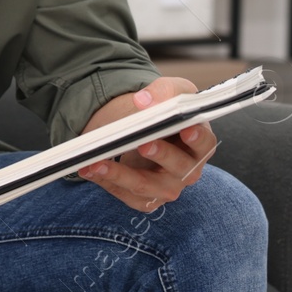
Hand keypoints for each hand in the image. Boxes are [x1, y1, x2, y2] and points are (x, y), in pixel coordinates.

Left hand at [75, 77, 218, 211]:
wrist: (148, 131)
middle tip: (142, 143)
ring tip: (97, 161)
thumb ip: (163, 91)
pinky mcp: (145, 199)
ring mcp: (166, 187)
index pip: (205, 143)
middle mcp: (187, 171)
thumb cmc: (166, 111)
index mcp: (200, 145)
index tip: (187, 129)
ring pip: (145, 186)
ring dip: (119, 175)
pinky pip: (124, 195)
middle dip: (160, 155)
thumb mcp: (171, 92)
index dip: (198, 137)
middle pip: (178, 168)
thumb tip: (144, 101)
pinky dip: (104, 181)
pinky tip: (87, 168)